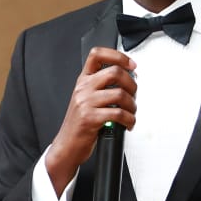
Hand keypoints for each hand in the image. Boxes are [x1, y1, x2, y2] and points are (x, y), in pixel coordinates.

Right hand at [46, 47, 137, 191]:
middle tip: (133, 95)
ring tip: (131, 113)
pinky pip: (119, 114)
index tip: (131, 65)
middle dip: (132, 84)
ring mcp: (86, 103)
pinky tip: (128, 124)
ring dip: (132, 106)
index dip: (118, 56)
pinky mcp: (91, 118)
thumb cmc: (79, 124)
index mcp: (83, 80)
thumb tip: (128, 80)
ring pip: (120, 94)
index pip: (97, 54)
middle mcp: (83, 88)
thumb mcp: (86, 100)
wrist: (66, 146)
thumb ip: (101, 87)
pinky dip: (130, 120)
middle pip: (115, 72)